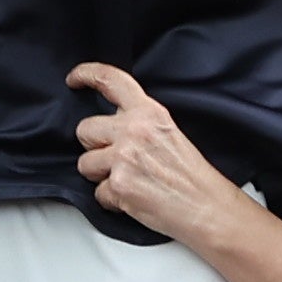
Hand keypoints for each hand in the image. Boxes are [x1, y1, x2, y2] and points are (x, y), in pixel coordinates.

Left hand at [67, 62, 240, 254]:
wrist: (207, 207)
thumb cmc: (191, 175)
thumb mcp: (168, 131)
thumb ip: (139, 122)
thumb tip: (109, 125)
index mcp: (149, 112)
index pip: (110, 80)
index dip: (86, 74)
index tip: (74, 79)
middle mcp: (134, 130)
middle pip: (85, 129)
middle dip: (94, 146)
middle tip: (117, 158)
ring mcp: (124, 158)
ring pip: (84, 164)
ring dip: (100, 175)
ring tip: (128, 179)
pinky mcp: (119, 186)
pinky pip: (98, 193)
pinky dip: (112, 200)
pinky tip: (134, 198)